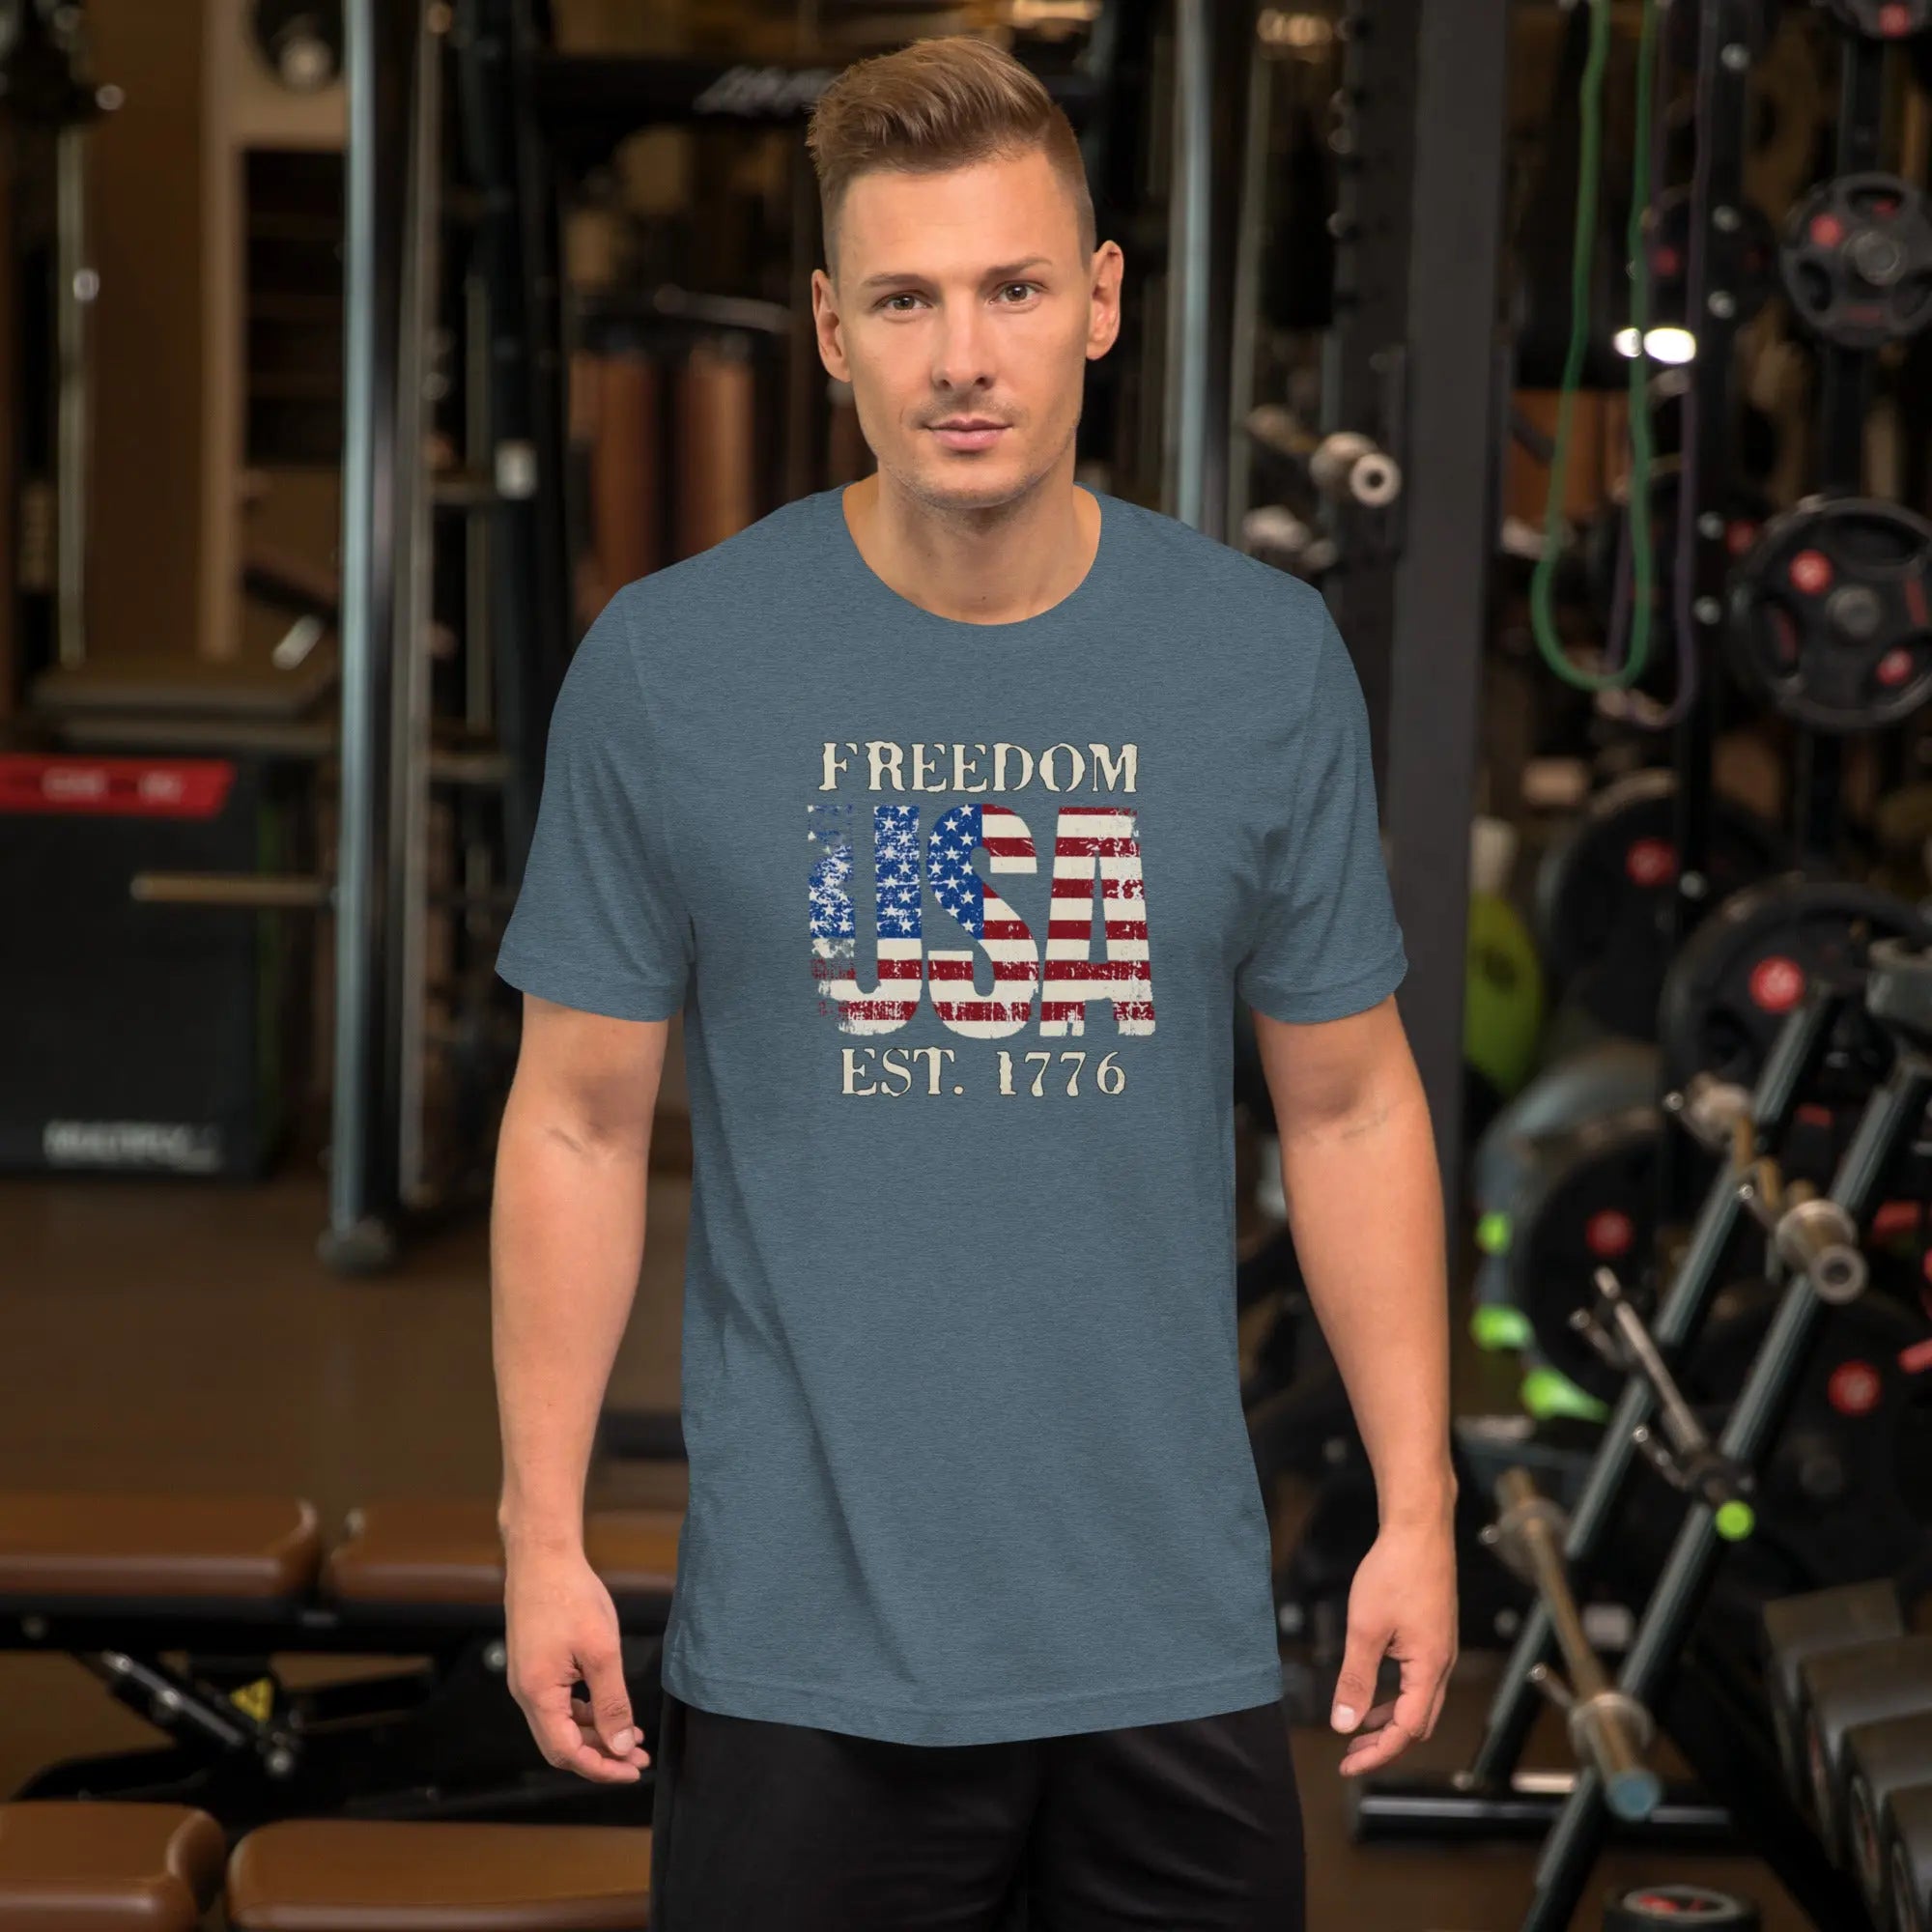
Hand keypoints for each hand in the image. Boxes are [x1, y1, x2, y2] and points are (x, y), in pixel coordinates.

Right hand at [505, 1543, 650, 1781]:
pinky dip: (585, 1712)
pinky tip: (609, 1709)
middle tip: (637, 1757)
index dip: (600, 1768)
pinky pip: (558, 1703)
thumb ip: (611, 1703)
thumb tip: (620, 1746)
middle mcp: (526, 1694)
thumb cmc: (571, 1597)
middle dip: (601, 1755)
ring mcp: (528, 1679)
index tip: (631, 1770)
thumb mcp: (601, 1652)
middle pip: (562, 1744)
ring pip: (561, 1724)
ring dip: (595, 1734)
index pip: (567, 1753)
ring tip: (632, 1736)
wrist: (543, 1556)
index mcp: (538, 1695)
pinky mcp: (534, 1666)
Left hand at [1331, 1512, 1457, 1776]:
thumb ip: (1356, 1678)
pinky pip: (1418, 1682)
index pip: (1406, 1730)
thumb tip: (1344, 1724)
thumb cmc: (1395, 1572)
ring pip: (1419, 1704)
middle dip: (1385, 1744)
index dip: (1377, 1753)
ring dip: (1390, 1721)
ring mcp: (1440, 1650)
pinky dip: (1396, 1697)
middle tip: (1350, 1755)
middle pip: (1418, 1724)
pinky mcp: (1433, 1636)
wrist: (1419, 1529)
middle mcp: (1441, 1665)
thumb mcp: (1366, 1629)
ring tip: (1358, 1730)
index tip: (1347, 1764)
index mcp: (1429, 1668)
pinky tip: (1373, 1692)